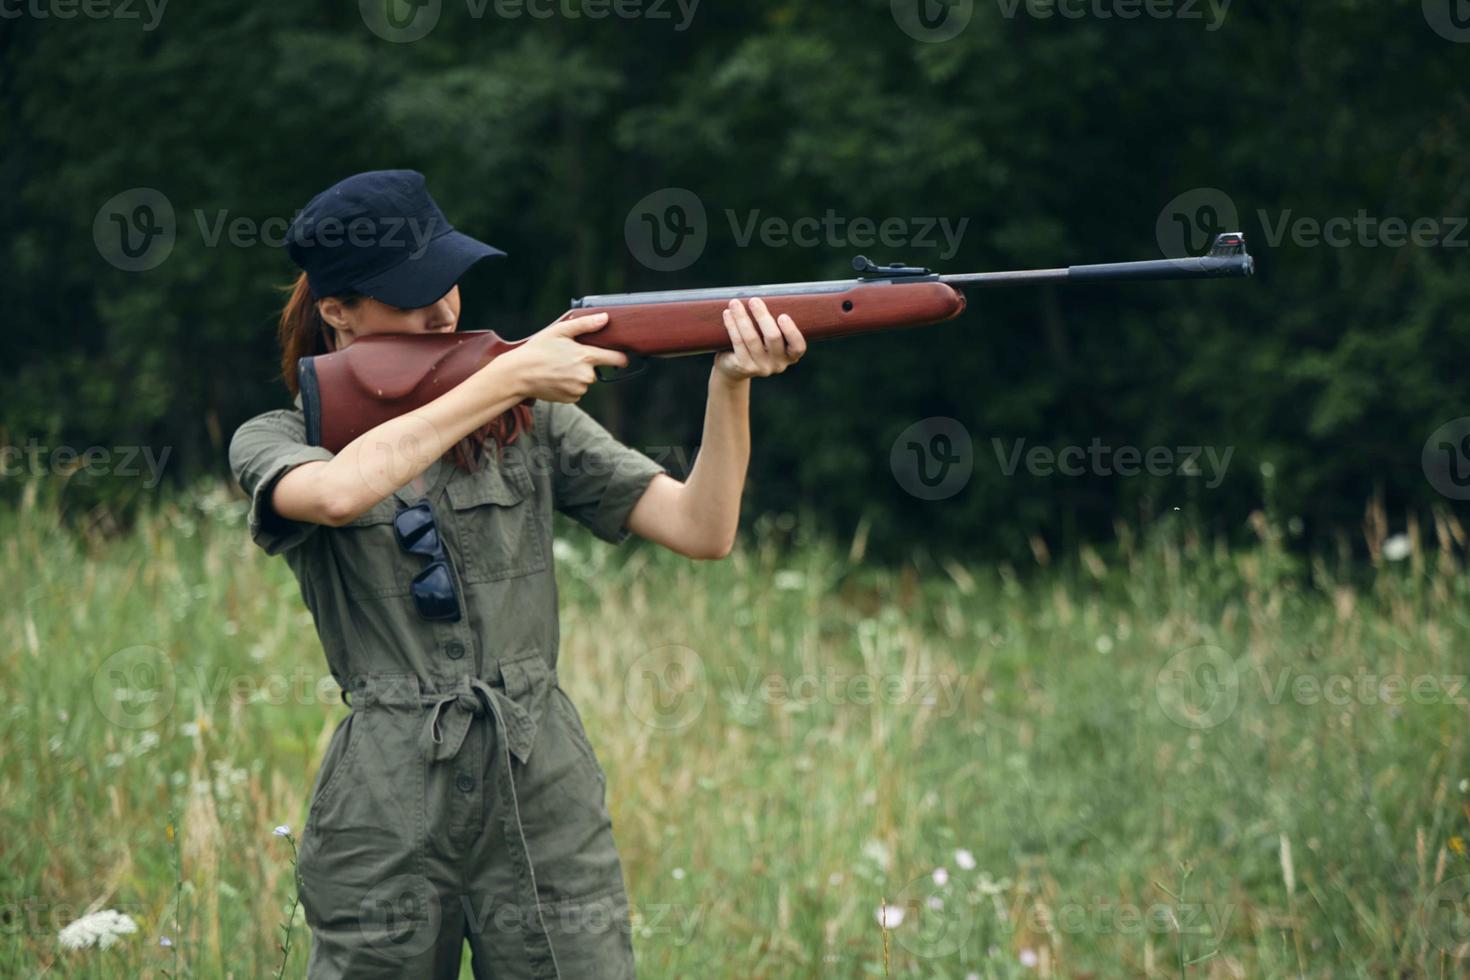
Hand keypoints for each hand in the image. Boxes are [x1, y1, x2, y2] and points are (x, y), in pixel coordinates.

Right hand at [496, 312, 627, 402]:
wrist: (519, 374)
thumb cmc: (538, 349)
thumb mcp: (560, 331)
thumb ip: (585, 324)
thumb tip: (605, 318)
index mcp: (586, 357)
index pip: (617, 359)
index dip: (622, 357)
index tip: (623, 357)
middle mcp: (586, 376)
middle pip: (596, 370)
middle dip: (586, 364)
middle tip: (567, 357)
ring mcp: (579, 389)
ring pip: (585, 381)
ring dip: (577, 375)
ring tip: (557, 368)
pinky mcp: (571, 398)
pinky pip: (576, 391)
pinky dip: (569, 385)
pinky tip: (555, 378)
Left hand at [714, 298, 806, 382]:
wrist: (734, 367)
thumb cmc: (756, 344)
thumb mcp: (768, 338)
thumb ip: (772, 322)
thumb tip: (762, 296)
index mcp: (790, 356)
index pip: (798, 346)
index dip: (791, 332)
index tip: (782, 315)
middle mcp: (778, 364)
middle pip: (773, 338)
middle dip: (762, 316)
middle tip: (754, 300)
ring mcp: (760, 368)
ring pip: (752, 339)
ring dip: (742, 318)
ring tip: (735, 303)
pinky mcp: (743, 367)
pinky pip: (738, 343)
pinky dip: (732, 326)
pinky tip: (727, 314)